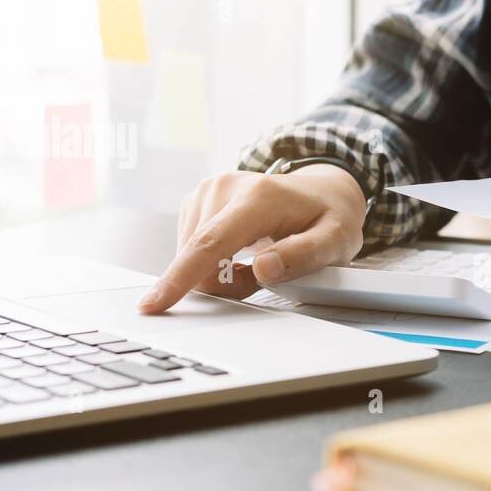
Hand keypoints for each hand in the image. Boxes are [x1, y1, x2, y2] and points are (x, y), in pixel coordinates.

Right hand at [139, 165, 366, 312]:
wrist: (324, 191)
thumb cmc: (330, 218)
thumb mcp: (336, 241)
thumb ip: (303, 256)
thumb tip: (263, 270)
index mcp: (257, 198)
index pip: (210, 244)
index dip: (181, 277)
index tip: (154, 304)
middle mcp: (224, 187)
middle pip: (198, 256)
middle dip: (225, 281)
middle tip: (267, 273)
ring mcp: (207, 190)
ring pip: (192, 255)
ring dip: (219, 271)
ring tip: (258, 257)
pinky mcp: (198, 199)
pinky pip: (192, 247)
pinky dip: (212, 260)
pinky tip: (240, 250)